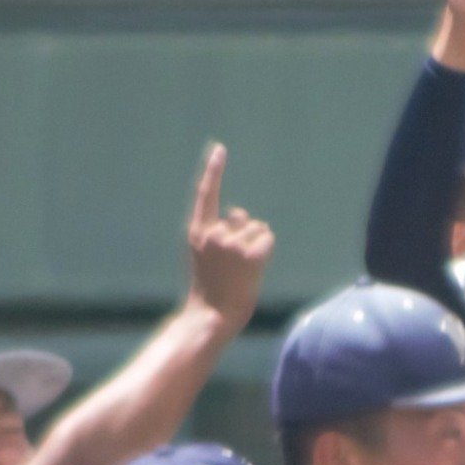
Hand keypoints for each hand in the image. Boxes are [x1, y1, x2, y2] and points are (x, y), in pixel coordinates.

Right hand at [183, 143, 275, 326]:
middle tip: (233, 265)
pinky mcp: (251, 254)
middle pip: (242, 217)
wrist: (212, 315)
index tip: (220, 149)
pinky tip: (252, 270)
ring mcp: (232, 244)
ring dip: (256, 246)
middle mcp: (213, 233)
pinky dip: (265, 252)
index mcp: (197, 232)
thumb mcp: (205, 255)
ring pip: (258, 229)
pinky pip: (267, 239)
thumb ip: (219, 231)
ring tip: (241, 271)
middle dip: (245, 235)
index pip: (206, 194)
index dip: (214, 170)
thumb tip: (240, 213)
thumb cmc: (211, 288)